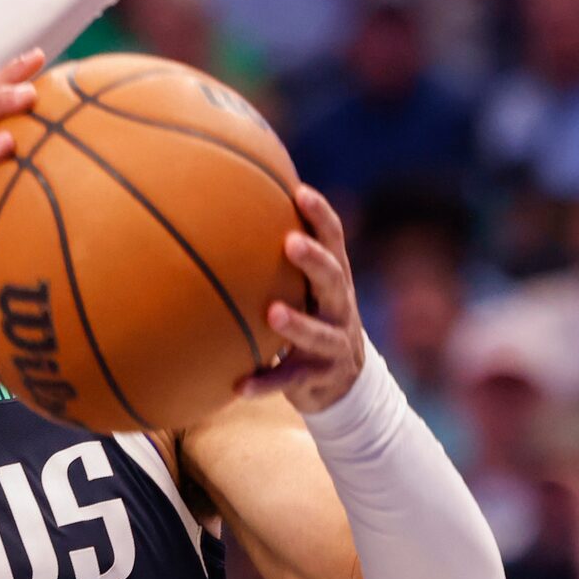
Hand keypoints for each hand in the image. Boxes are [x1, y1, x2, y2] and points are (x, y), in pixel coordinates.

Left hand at [240, 184, 366, 411]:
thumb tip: (235, 212)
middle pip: (333, 279)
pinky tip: (239, 387)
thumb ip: (283, 262)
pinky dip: (264, 383)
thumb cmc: (312, 320)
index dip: (322, 217)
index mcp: (336, 281)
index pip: (335, 241)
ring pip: (318, 333)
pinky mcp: (318, 377)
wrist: (342, 383)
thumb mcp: (306, 291)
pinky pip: (289, 380)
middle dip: (314, 261)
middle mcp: (340, 308)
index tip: (300, 192)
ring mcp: (333, 344)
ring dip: (296, 323)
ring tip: (271, 312)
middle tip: (290, 243)